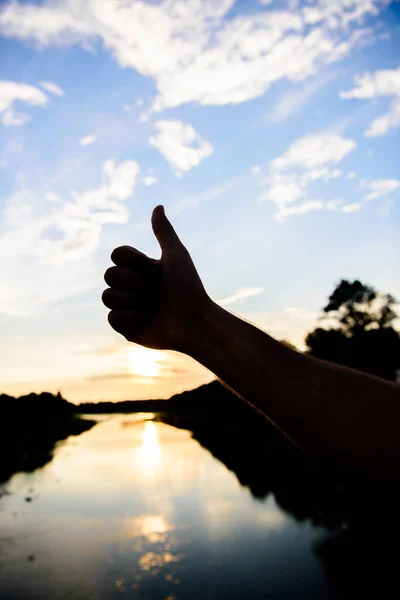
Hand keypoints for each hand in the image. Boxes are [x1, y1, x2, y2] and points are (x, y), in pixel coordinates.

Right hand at [102, 205, 210, 350]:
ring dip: (132, 301)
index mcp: (142, 269)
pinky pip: (112, 318)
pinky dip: (131, 318)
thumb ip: (164, 232)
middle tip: (154, 291)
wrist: (195, 322)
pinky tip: (148, 321)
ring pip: (107, 297)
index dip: (132, 261)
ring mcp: (128, 307)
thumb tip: (158, 206)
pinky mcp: (126, 328)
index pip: (117, 255)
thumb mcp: (176, 256)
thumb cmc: (190, 288)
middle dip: (132, 282)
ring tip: (152, 308)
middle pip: (109, 275)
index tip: (154, 268)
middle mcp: (132, 287)